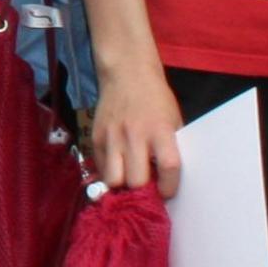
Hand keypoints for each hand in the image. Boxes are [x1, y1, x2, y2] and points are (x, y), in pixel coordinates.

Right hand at [86, 62, 188, 197]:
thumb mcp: (172, 120)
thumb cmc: (156, 100)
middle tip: (145, 188)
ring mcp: (112, 136)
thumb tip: (166, 180)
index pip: (168, 167)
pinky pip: (100, 168)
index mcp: (160, 130)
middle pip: (136, 180)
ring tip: (128, 180)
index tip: (166, 192)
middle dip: (142, 190)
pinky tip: (117, 167)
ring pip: (113, 180)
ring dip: (122, 185)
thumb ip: (170, 148)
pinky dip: (109, 173)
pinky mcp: (95, 137)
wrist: (127, 74)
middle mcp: (135, 135)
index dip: (169, 187)